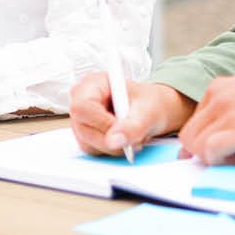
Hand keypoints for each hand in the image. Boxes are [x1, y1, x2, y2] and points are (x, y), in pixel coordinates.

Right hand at [69, 72, 195, 155]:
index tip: (122, 131)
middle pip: (83, 128)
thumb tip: (114, 140)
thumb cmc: (149, 102)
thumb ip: (132, 126)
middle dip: (112, 139)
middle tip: (134, 137)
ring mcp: (82, 119)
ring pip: (88, 143)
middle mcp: (82, 100)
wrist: (152, 111)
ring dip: (114, 147)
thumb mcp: (147, 112)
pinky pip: (94, 150)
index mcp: (93, 84)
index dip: (101, 122)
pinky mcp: (86, 135)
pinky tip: (125, 139)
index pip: (82, 107)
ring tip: (133, 135)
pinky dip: (113, 150)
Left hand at [176, 61, 234, 164]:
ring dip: (211, 158)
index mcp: (219, 87)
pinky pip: (210, 152)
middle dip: (203, 151)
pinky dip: (219, 162)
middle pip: (189, 134)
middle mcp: (217, 98)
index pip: (194, 121)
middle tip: (228, 155)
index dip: (202, 139)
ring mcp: (226, 113)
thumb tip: (222, 130)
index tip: (217, 149)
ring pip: (195, 145)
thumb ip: (233, 107)